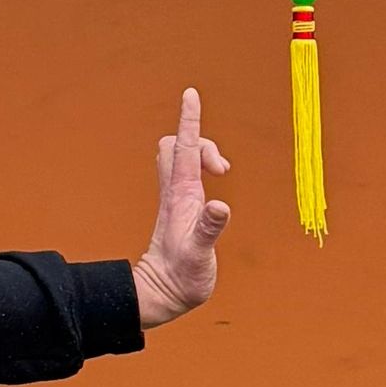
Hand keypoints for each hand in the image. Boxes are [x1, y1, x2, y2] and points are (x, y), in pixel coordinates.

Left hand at [134, 91, 229, 326]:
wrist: (164, 292)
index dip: (188, 120)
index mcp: (181, 195)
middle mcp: (177, 191)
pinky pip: (189, 171)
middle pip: (178, 145)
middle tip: (221, 167)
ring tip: (221, 172)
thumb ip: (209, 229)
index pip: (183, 148)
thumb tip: (220, 205)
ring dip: (203, 152)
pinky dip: (202, 164)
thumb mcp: (199, 254)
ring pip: (182, 156)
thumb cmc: (182, 276)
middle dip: (200, 140)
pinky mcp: (185, 208)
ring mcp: (180, 198)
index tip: (191, 94)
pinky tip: (215, 179)